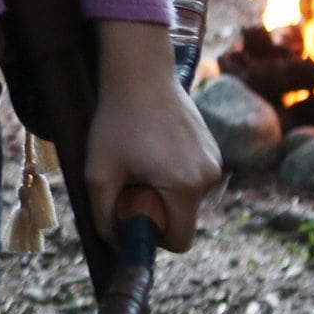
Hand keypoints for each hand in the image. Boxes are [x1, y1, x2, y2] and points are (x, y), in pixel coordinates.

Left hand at [83, 19, 222, 250]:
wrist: (139, 72)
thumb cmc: (117, 121)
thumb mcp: (99, 172)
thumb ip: (103, 214)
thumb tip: (113, 241)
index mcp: (187, 188)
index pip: (181, 241)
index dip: (155, 237)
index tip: (133, 214)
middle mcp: (210, 177)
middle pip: (183, 217)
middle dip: (157, 209)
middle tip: (131, 181)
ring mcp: (214, 159)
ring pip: (187, 195)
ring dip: (164, 188)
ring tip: (140, 159)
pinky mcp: (211, 145)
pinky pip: (192, 174)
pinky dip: (173, 171)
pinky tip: (152, 146)